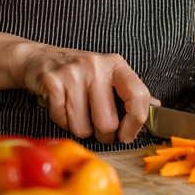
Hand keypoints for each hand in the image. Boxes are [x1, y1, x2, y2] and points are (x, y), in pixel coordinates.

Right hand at [14, 42, 154, 143]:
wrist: (38, 59)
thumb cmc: (78, 73)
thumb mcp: (108, 76)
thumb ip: (131, 92)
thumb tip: (156, 107)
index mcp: (116, 65)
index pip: (138, 97)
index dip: (135, 123)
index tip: (127, 135)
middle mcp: (97, 65)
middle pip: (107, 122)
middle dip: (102, 134)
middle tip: (96, 126)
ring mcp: (74, 72)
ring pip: (83, 127)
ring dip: (79, 129)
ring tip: (76, 112)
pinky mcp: (53, 81)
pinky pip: (62, 120)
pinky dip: (62, 121)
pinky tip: (62, 107)